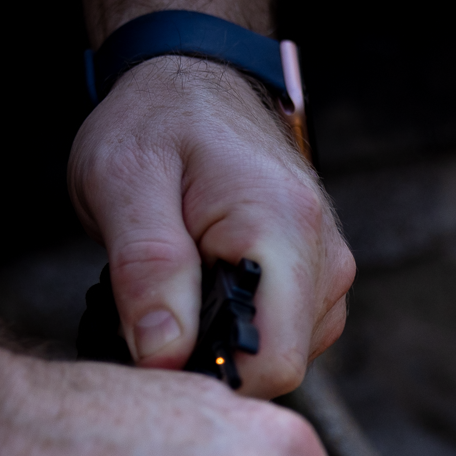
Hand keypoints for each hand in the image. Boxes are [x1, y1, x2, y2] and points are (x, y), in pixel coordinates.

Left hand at [67, 55, 354, 398]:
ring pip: (284, 357)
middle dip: (214, 360)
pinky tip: (206, 293)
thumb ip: (146, 269)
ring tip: (181, 292)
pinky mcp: (322, 280)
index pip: (274, 361)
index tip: (157, 355)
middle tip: (156, 316)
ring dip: (227, 344)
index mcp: (283, 229)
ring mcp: (331, 271)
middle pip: (280, 366)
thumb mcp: (123, 181)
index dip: (212, 378)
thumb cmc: (157, 122)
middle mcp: (326, 256)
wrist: (197, 78)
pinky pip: (287, 338)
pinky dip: (243, 332)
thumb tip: (163, 356)